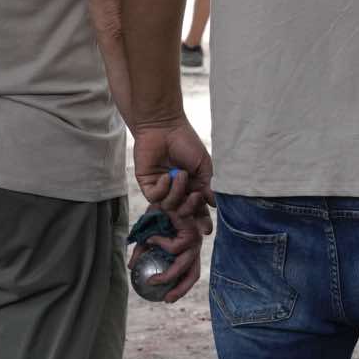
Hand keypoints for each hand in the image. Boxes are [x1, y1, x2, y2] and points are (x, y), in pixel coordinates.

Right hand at [128, 216, 205, 303]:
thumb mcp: (148, 233)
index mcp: (188, 247)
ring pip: (184, 263)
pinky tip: (151, 239)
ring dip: (167, 275)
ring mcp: (194, 236)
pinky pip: (174, 247)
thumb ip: (143, 249)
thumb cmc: (158, 211)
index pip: (190, 272)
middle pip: (193, 273)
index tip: (166, 298)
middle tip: (165, 299)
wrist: (166, 189)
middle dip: (181, 289)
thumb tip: (131, 267)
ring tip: (151, 280)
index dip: (181, 287)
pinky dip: (160, 246)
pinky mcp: (190, 229)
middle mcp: (194, 244)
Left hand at [132, 119, 213, 235]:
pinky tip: (166, 176)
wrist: (164, 127)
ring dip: (177, 192)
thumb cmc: (186, 143)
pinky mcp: (147, 185)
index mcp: (191, 186)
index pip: (196, 208)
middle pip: (182, 213)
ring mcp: (161, 189)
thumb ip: (206, 186)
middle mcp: (176, 191)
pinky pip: (155, 198)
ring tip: (180, 174)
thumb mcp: (202, 165)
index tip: (206, 230)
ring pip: (169, 206)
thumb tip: (212, 204)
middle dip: (190, 208)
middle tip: (195, 195)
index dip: (201, 220)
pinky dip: (163, 189)